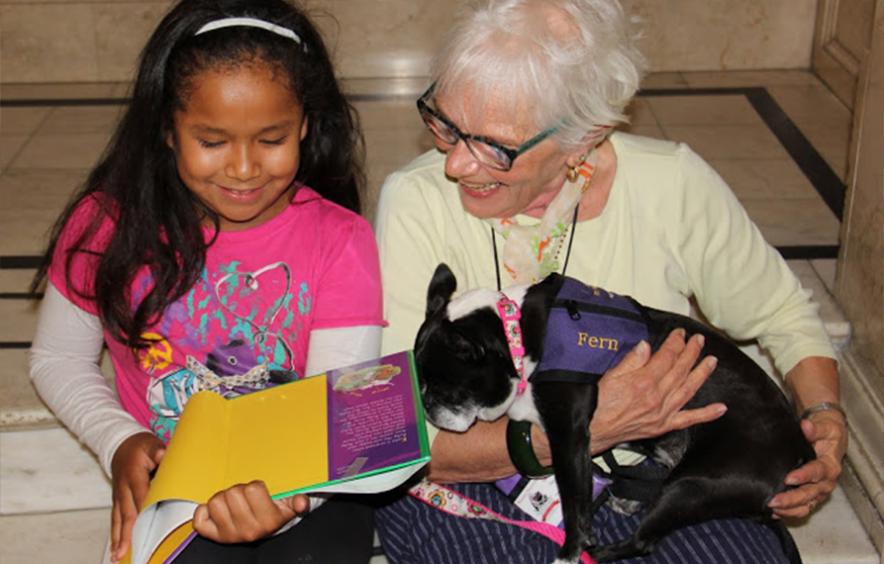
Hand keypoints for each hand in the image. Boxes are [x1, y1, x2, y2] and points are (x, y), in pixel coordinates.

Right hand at [110, 432, 164, 561]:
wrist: (120, 445)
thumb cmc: (139, 447)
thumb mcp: (150, 444)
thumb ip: (157, 451)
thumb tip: (162, 455)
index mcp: (133, 475)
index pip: (140, 494)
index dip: (142, 509)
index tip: (144, 525)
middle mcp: (123, 488)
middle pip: (126, 513)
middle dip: (126, 533)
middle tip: (124, 551)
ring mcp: (118, 496)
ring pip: (118, 520)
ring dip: (118, 538)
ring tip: (117, 556)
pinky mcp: (117, 501)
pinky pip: (115, 519)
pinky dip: (115, 534)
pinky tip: (116, 548)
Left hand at [192, 480, 309, 542]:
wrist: (264, 531)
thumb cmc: (273, 513)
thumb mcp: (289, 506)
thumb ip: (297, 501)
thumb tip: (302, 502)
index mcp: (269, 521)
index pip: (254, 489)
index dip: (255, 486)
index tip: (259, 493)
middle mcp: (249, 530)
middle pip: (233, 493)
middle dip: (239, 491)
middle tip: (245, 498)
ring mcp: (231, 534)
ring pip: (216, 502)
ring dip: (223, 499)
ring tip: (233, 504)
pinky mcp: (215, 537)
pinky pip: (200, 520)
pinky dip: (204, 511)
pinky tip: (217, 511)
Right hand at [589, 329, 724, 452]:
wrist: (593, 429)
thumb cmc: (598, 403)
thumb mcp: (610, 375)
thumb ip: (631, 361)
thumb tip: (646, 347)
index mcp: (643, 382)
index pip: (666, 357)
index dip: (676, 343)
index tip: (680, 333)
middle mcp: (657, 397)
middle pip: (680, 370)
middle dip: (692, 352)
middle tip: (699, 340)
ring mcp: (662, 413)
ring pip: (688, 389)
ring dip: (702, 374)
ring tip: (712, 361)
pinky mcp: (663, 426)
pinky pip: (689, 419)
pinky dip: (706, 414)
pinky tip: (720, 408)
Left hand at [769, 411, 846, 517]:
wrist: (828, 436)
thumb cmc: (826, 432)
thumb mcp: (826, 426)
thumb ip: (816, 428)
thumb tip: (806, 426)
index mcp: (830, 465)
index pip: (817, 473)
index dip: (804, 476)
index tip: (789, 478)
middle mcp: (826, 482)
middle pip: (810, 494)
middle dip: (792, 499)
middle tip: (774, 500)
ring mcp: (819, 491)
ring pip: (806, 505)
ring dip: (790, 509)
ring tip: (773, 509)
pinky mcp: (812, 495)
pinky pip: (802, 508)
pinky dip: (790, 512)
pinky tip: (775, 513)